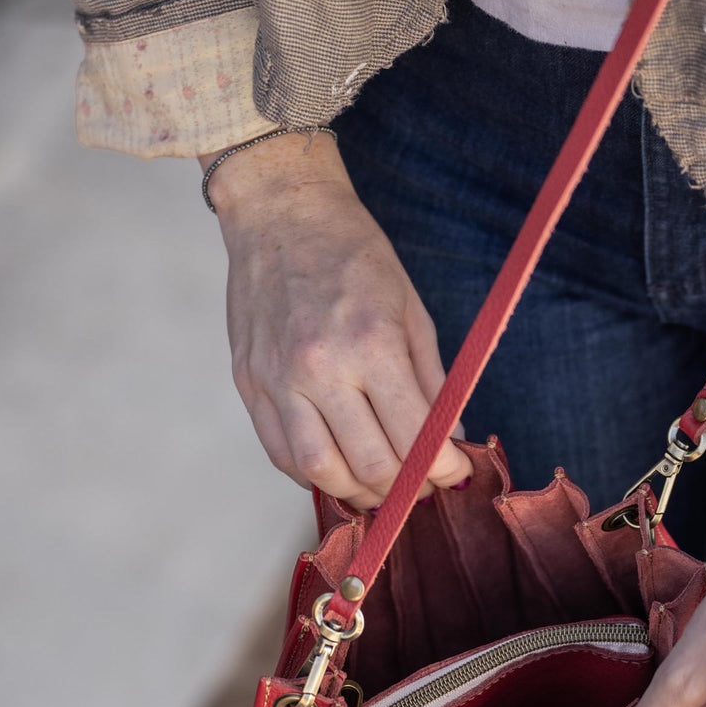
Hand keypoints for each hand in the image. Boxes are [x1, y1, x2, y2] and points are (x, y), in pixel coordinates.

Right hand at [201, 133, 472, 509]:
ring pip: (320, 471)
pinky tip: (338, 469)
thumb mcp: (412, 311)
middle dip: (405, 490)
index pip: (415, 436)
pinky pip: (281, 454)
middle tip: (421, 486)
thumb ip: (432, 383)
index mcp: (370, 344)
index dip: (444, 468)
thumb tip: (450, 440)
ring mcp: (277, 379)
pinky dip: (313, 476)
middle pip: (369, 466)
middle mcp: (319, 368)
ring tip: (380, 488)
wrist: (281, 212)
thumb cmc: (355, 256)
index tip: (456, 474)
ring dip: (358, 494)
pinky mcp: (249, 384)